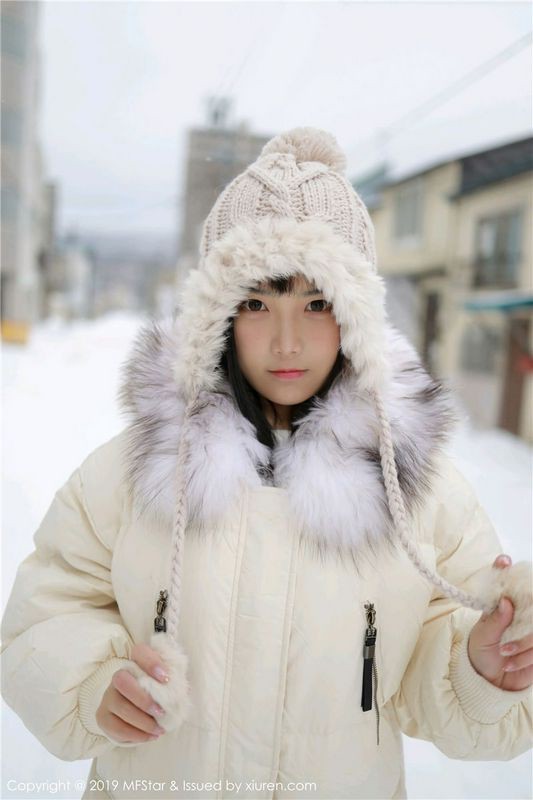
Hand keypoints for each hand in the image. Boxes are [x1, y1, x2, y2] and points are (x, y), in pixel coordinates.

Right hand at [96, 642, 169, 742]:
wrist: (132, 713)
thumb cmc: (155, 695)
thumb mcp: (165, 686)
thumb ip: (173, 683)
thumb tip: (182, 692)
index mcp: (136, 663)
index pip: (139, 652)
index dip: (151, 662)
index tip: (166, 679)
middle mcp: (118, 676)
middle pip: (122, 680)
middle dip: (142, 698)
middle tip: (161, 712)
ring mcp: (108, 696)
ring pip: (120, 706)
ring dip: (142, 721)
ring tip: (159, 729)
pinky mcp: (103, 716)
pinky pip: (116, 727)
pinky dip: (135, 734)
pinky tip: (150, 737)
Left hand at [468, 554, 532, 690]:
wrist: (490, 681)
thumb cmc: (482, 652)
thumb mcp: (483, 636)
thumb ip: (495, 620)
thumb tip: (506, 602)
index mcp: (505, 604)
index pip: (508, 580)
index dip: (505, 569)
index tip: (504, 560)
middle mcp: (522, 613)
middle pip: (531, 603)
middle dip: (521, 627)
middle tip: (506, 634)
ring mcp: (532, 631)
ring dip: (521, 646)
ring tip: (504, 654)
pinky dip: (525, 658)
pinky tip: (510, 665)